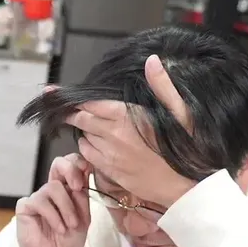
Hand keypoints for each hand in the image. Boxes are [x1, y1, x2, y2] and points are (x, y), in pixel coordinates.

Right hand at [15, 154, 92, 246]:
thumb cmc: (68, 243)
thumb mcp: (84, 219)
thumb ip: (83, 197)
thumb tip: (86, 171)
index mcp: (68, 191)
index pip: (71, 166)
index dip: (79, 164)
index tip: (87, 175)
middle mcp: (52, 190)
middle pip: (58, 164)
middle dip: (70, 171)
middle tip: (78, 188)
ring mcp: (38, 197)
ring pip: (53, 188)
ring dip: (67, 208)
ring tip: (70, 226)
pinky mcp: (25, 206)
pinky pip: (40, 202)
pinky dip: (53, 216)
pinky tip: (58, 229)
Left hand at [64, 54, 196, 208]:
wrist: (188, 185)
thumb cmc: (188, 147)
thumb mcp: (181, 111)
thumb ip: (162, 85)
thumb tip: (152, 61)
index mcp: (128, 116)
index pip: (91, 103)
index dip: (75, 99)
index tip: (59, 95)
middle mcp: (114, 135)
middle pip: (82, 119)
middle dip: (74, 113)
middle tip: (67, 109)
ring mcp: (111, 155)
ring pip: (83, 138)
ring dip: (84, 131)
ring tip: (91, 126)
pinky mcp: (111, 172)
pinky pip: (88, 156)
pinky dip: (88, 148)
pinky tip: (98, 144)